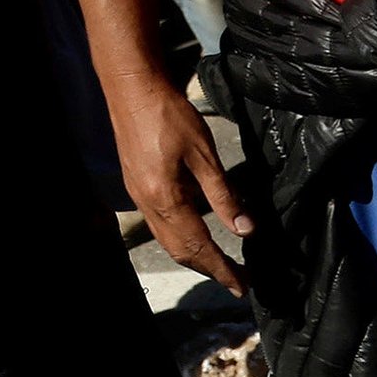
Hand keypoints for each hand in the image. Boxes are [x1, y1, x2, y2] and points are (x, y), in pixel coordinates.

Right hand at [101, 68, 252, 294]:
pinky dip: (180, 236)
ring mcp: (138, 194)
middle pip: (179, 250)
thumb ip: (223, 195)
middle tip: (237, 280)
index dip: (223, 270)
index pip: (198, 247)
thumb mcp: (204, 154)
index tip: (244, 287)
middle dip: (208, 268)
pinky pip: (159, 222)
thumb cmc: (169, 115)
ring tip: (219, 261)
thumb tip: (245, 231)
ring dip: (193, 255)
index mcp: (165, 198)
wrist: (131, 88)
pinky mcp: (136, 183)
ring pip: (167, 239)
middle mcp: (148, 203)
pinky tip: (196, 227)